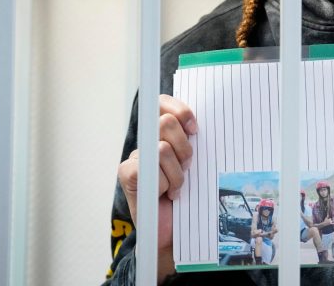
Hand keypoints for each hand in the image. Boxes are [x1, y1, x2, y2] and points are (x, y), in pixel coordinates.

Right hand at [117, 94, 196, 274]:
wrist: (174, 231)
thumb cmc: (189, 196)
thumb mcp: (198, 163)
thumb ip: (195, 142)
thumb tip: (206, 124)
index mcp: (164, 133)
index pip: (163, 103)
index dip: (180, 110)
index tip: (195, 129)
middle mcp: (147, 141)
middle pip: (166, 123)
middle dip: (184, 147)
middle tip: (187, 167)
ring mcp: (135, 157)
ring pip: (162, 149)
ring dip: (177, 172)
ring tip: (177, 186)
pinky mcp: (127, 174)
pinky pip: (149, 169)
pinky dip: (164, 184)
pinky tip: (165, 194)